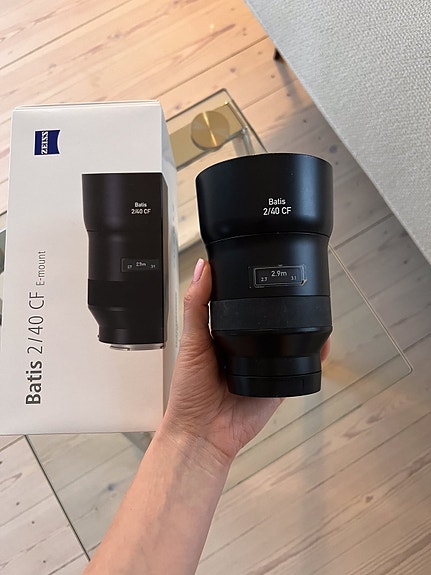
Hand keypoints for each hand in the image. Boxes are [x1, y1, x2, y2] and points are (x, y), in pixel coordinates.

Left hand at [162, 259, 329, 466]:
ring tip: (312, 307)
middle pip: (268, 321)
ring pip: (287, 341)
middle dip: (282, 306)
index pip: (241, 305)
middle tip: (294, 285)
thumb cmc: (189, 394)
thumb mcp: (190, 341)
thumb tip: (202, 269)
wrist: (202, 434)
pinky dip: (313, 356)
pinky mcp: (277, 384)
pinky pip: (299, 367)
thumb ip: (197, 305)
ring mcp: (263, 365)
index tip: (261, 268)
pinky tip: (320, 343)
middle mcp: (245, 347)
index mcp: (223, 334)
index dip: (251, 288)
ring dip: (301, 327)